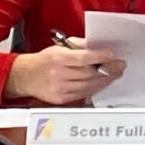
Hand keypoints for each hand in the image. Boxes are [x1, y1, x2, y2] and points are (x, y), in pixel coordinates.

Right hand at [6, 38, 123, 103]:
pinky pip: (83, 94)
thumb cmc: (45, 60)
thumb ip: (80, 45)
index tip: (113, 55)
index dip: (102, 57)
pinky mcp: (60, 99)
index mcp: (59, 58)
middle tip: (120, 65)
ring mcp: (59, 88)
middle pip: (90, 74)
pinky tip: (102, 82)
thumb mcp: (60, 46)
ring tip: (115, 74)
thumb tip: (99, 46)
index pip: (85, 58)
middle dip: (109, 69)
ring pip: (89, 85)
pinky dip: (95, 88)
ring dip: (105, 80)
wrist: (25, 76)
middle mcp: (58, 74)